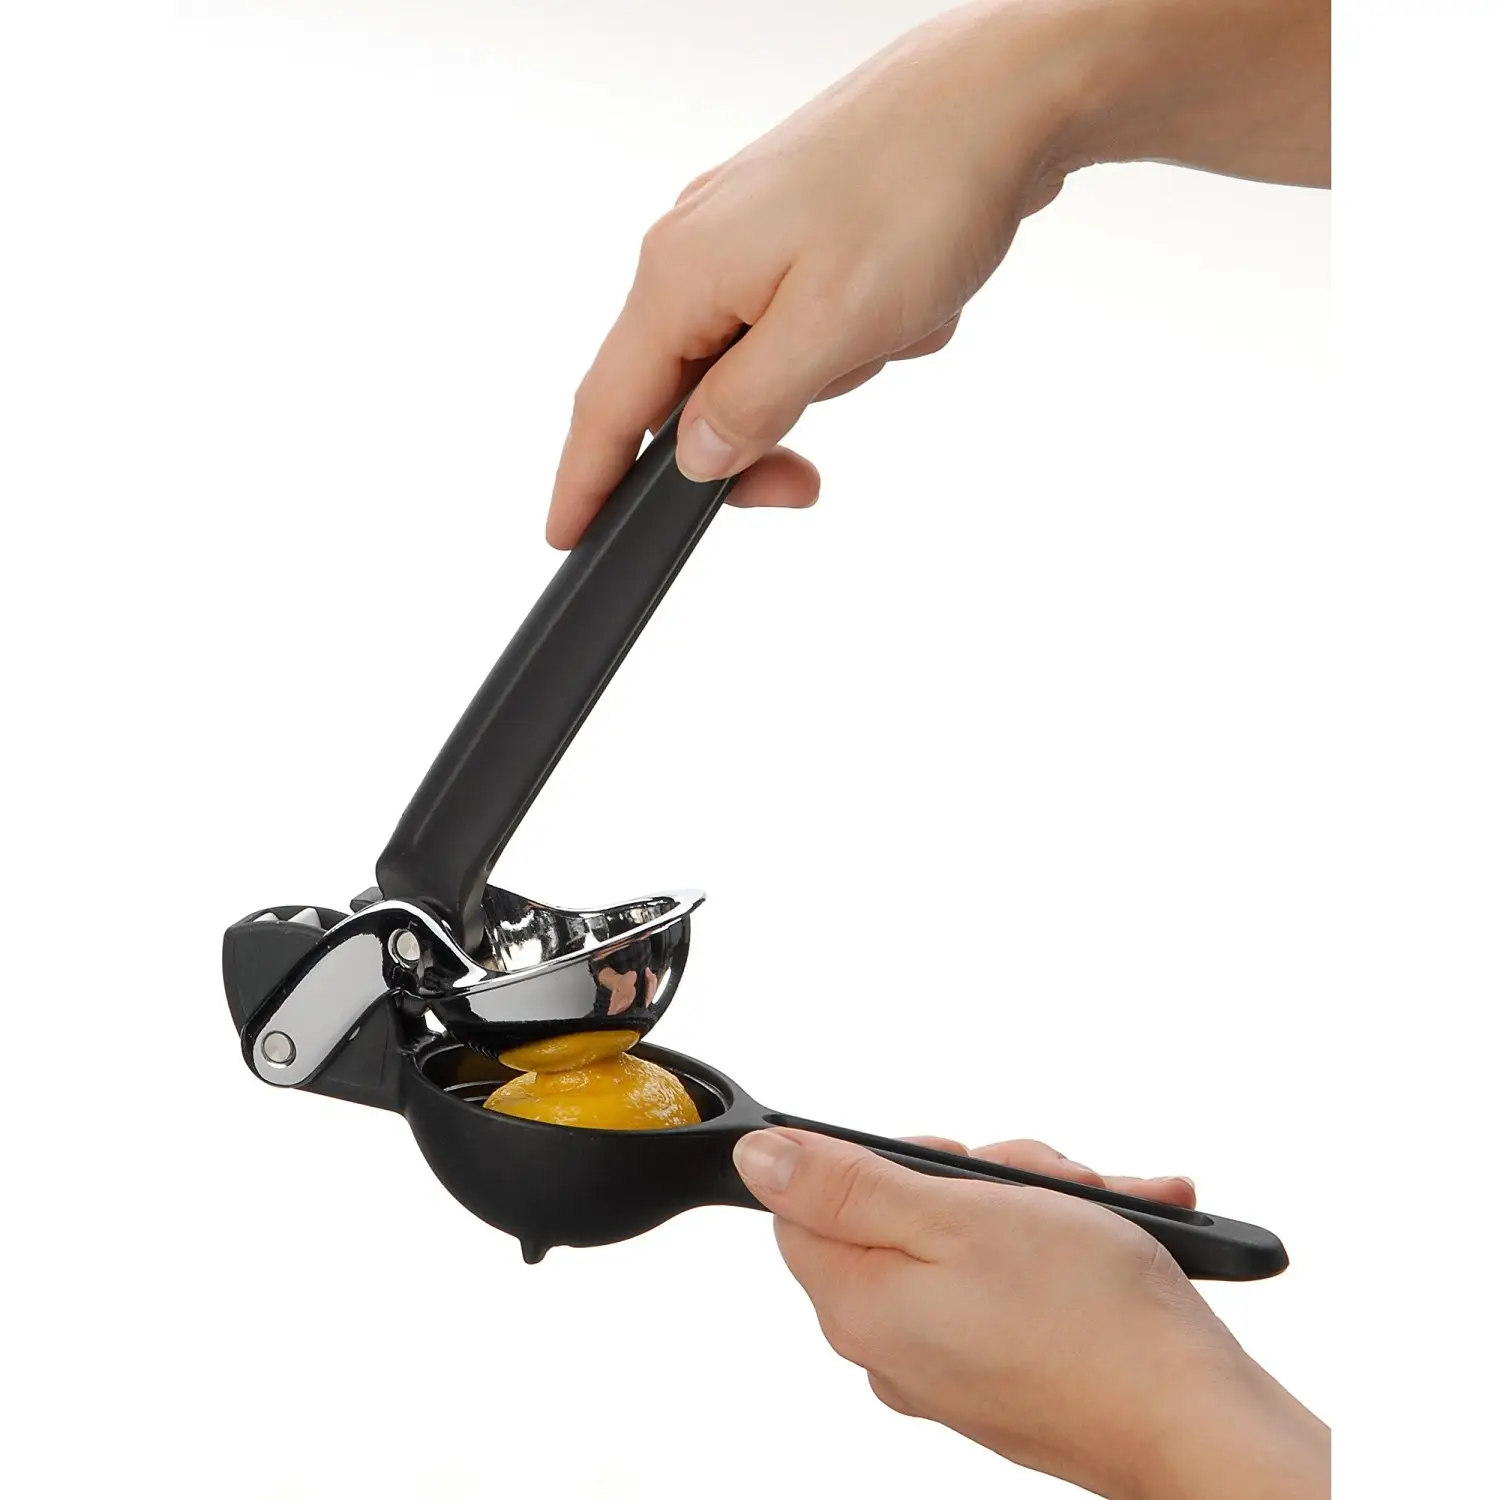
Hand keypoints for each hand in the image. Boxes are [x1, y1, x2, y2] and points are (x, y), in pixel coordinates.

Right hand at [546, 0, 1329, 546]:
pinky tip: (901, 307)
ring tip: (886, 334)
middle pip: (679, 392)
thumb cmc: (921, 190)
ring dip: (818, 378)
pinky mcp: (795, 233)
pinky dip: (848, 340)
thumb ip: (748, 407)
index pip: (609, 405)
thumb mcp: (830, 330)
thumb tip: (695, 457)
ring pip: (749, 363)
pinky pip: (798, 326)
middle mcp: (696, 248)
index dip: (586, 481)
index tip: (569, 535)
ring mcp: (744, 237)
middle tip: (804, 482)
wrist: (1005, 95)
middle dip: (746, 440)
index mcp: (681, 273)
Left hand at [733, 1127, 1328, 1499]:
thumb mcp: (956, 1216)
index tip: (949, 1166)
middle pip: (902, 1212)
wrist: (1200, 1421)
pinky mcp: (1011, 1370)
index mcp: (862, 1307)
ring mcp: (955, 1363)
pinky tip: (1123, 1232)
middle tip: (1041, 1185)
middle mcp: (896, 1345)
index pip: (808, 1207)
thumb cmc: (1091, 1320)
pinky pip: (1019, 1280)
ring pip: (971, 1235)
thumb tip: (760, 1160)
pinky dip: (1069, 1244)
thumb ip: (845, 1186)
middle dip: (982, 1178)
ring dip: (1037, 1202)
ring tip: (1096, 1211)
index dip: (878, 1163)